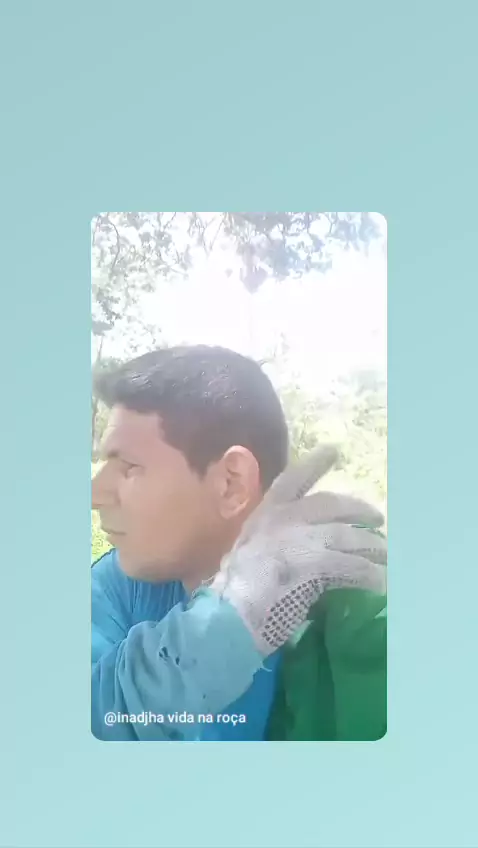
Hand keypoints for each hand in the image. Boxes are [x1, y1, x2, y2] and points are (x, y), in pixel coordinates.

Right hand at [210, 445, 386, 656]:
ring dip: (372, 548)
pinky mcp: (312, 565)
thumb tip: (306, 546)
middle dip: (358, 510)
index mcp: (263, 515)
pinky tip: (382, 584)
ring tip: (388, 559)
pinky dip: (370, 575)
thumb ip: (275, 542)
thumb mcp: (250, 554)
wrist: (226, 618)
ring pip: (347, 536)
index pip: (292, 479)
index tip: (334, 450)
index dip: (314, 463)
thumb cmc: (235, 594)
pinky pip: (352, 566)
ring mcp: (297, 540)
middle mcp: (281, 520)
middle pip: (330, 504)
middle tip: (378, 519)